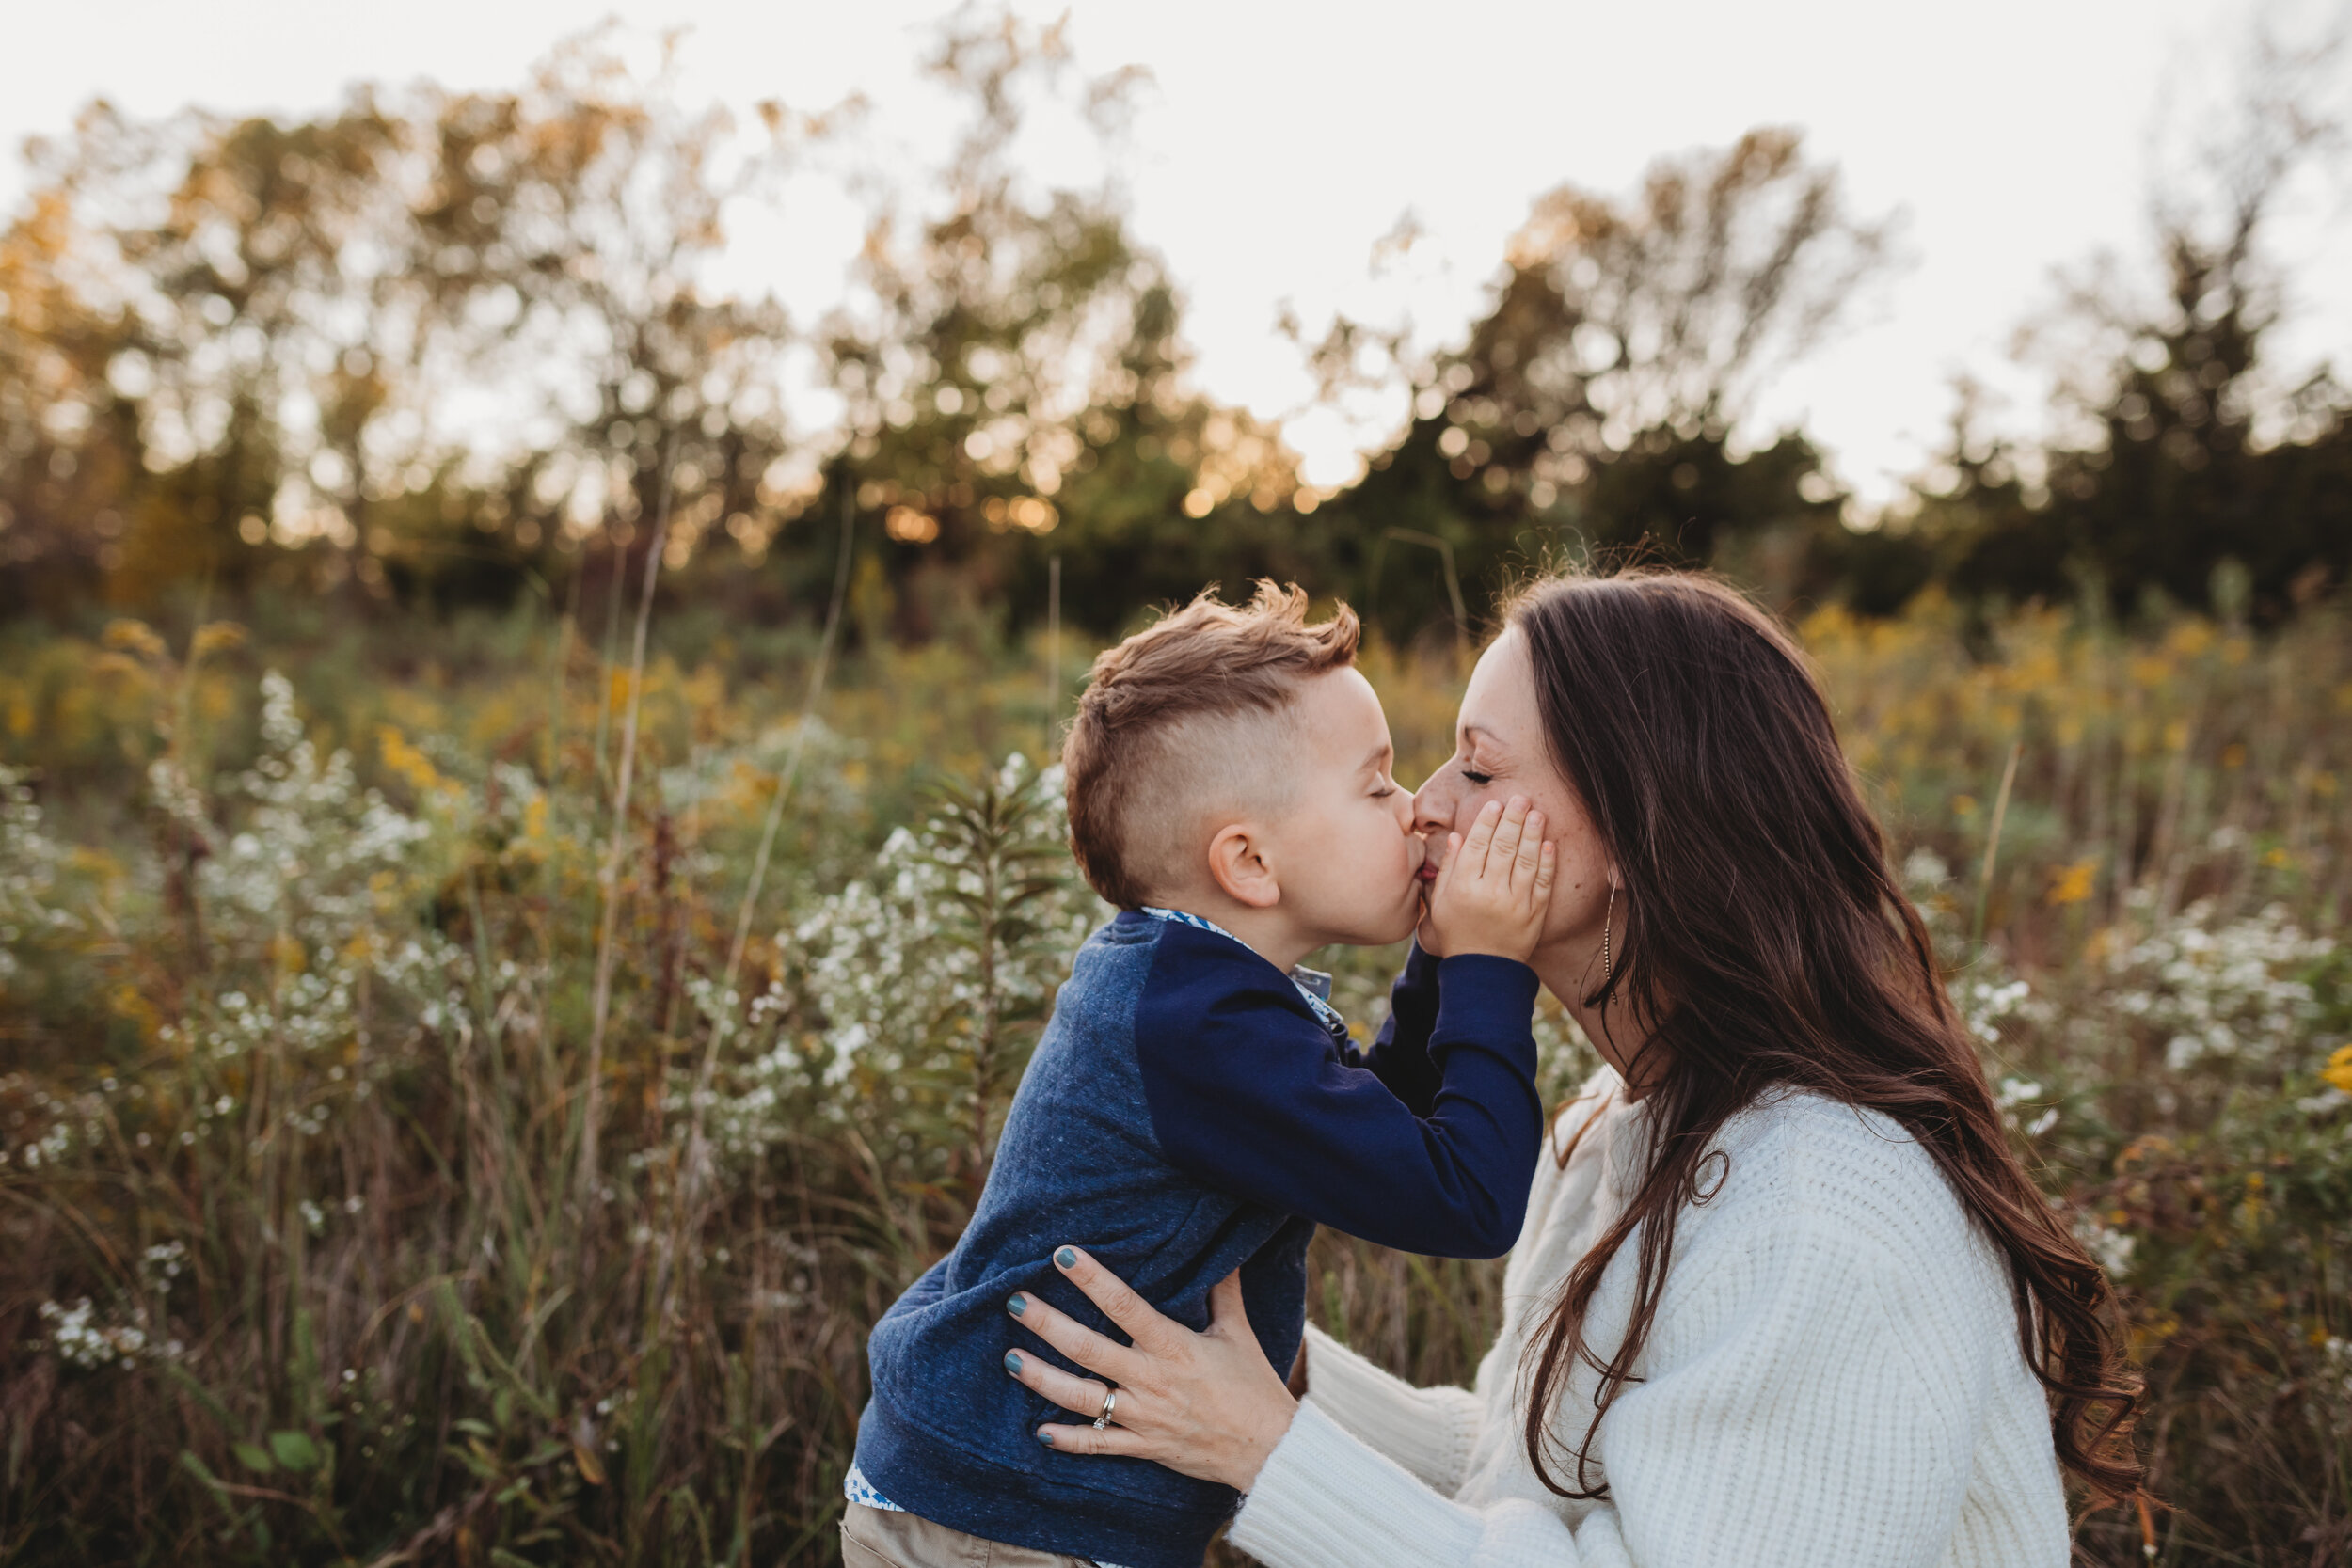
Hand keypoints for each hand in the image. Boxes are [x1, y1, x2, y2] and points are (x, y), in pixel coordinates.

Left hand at [1001, 1248, 1297, 1492]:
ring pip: (1083, 1399)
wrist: (1271, 1449)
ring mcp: (1144, 1417)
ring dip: (1043, 1379)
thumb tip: (1224, 1250)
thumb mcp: (1239, 1333)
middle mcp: (1152, 1380)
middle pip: (1090, 1349)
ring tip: (1010, 1360)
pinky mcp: (1145, 1446)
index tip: (1063, 1256)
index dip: (1093, 1280)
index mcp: (1174, 1347)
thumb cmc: (1255, 1386)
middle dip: (1049, 1325)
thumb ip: (1224, 1291)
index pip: (1125, 1306)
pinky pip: (1099, 1446)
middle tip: (1015, 1302)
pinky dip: (1068, 1441)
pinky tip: (1038, 1430)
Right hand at [1420, 796, 1553, 961]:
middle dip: (1513, 820)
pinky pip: (1542, 882)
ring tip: (1537, 813)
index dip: (1486, 822)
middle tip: (1521, 799)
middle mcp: (1490, 893)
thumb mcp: (1440, 902)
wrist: (1483, 969)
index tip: (1495, 804)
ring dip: (1532, 834)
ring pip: (1525, 860)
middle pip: (1503, 847)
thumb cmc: (1457, 932)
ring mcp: (1515, 903)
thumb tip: (1458, 836)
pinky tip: (1549, 843)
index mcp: (1463, 888)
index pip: (1476, 846)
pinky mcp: (1534, 913)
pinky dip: (1546, 861)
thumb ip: (1448, 868)